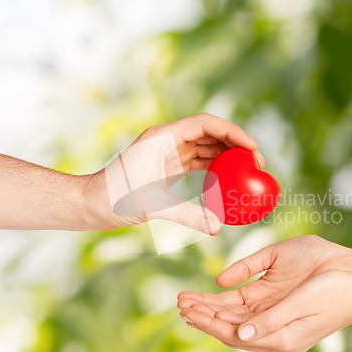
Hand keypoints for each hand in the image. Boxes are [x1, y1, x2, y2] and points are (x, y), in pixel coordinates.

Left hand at [87, 113, 263, 232]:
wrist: (94, 204)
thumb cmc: (115, 199)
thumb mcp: (153, 205)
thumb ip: (187, 215)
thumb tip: (217, 227)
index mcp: (163, 137)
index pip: (205, 124)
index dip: (232, 132)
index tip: (252, 147)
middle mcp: (168, 140)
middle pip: (210, 133)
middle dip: (235, 144)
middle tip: (257, 163)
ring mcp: (169, 153)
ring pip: (207, 147)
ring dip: (228, 157)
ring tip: (249, 171)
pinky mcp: (170, 167)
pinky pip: (199, 163)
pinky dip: (216, 170)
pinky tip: (229, 181)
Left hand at [177, 237, 351, 351]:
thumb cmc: (335, 289)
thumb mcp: (301, 301)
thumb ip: (270, 319)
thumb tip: (239, 335)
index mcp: (281, 338)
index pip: (232, 333)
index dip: (207, 320)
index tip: (185, 307)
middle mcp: (277, 339)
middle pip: (230, 330)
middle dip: (204, 316)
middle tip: (179, 302)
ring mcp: (280, 331)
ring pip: (237, 325)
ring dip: (214, 313)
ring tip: (190, 302)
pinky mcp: (283, 320)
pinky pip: (249, 318)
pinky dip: (230, 311)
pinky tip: (218, 304)